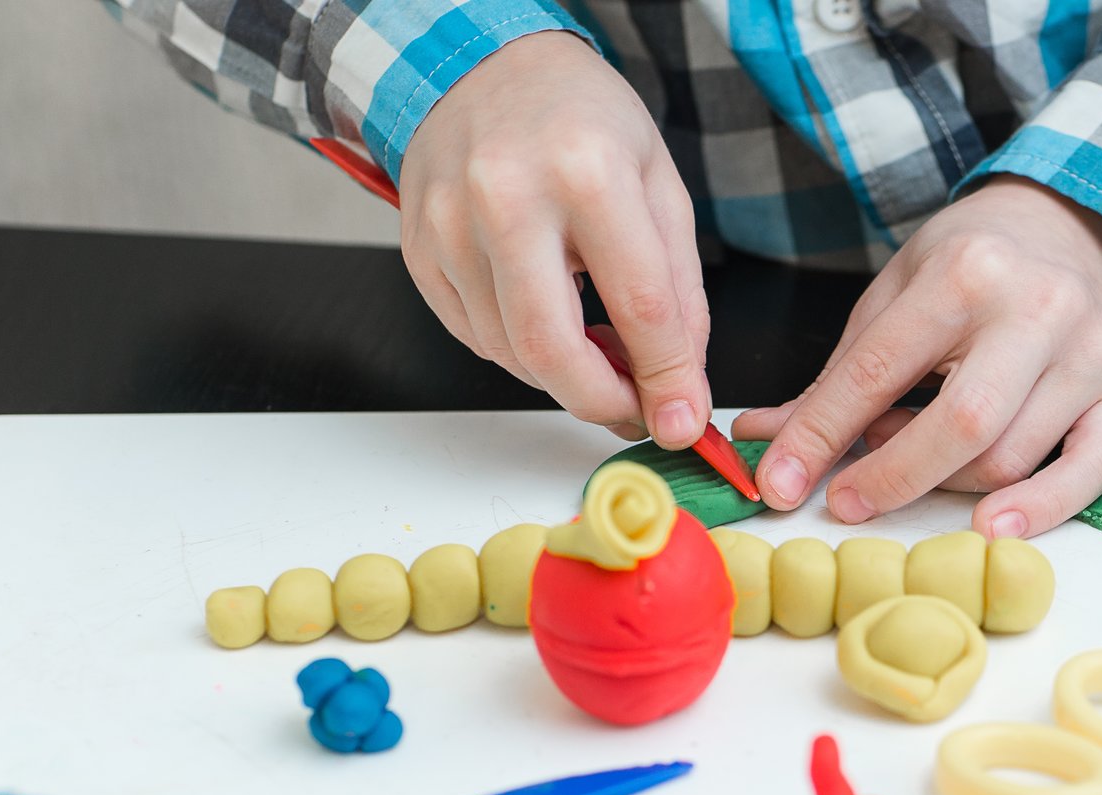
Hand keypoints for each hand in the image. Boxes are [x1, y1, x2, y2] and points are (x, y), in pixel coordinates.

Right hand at [397, 31, 709, 445]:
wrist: (485, 65)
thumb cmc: (580, 120)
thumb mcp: (659, 186)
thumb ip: (678, 293)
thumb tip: (679, 387)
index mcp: (586, 171)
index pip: (640, 307)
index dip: (667, 380)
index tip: (683, 422)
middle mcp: (506, 196)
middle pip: (552, 351)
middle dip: (602, 403)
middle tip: (634, 410)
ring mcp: (449, 224)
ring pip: (510, 354)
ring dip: (564, 375)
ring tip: (597, 345)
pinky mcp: (418, 249)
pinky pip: (474, 337)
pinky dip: (519, 350)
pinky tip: (547, 313)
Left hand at [733, 177, 1101, 537]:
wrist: (1073, 224)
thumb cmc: (973, 263)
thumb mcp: (897, 293)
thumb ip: (839, 374)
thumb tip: (763, 442)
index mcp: (967, 271)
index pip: (880, 371)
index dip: (821, 435)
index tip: (780, 483)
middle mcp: (1037, 311)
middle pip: (960, 426)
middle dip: (890, 477)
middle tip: (845, 502)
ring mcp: (1088, 357)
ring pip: (1010, 458)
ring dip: (947, 484)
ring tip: (915, 462)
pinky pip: (1090, 472)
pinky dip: (1043, 509)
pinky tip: (995, 527)